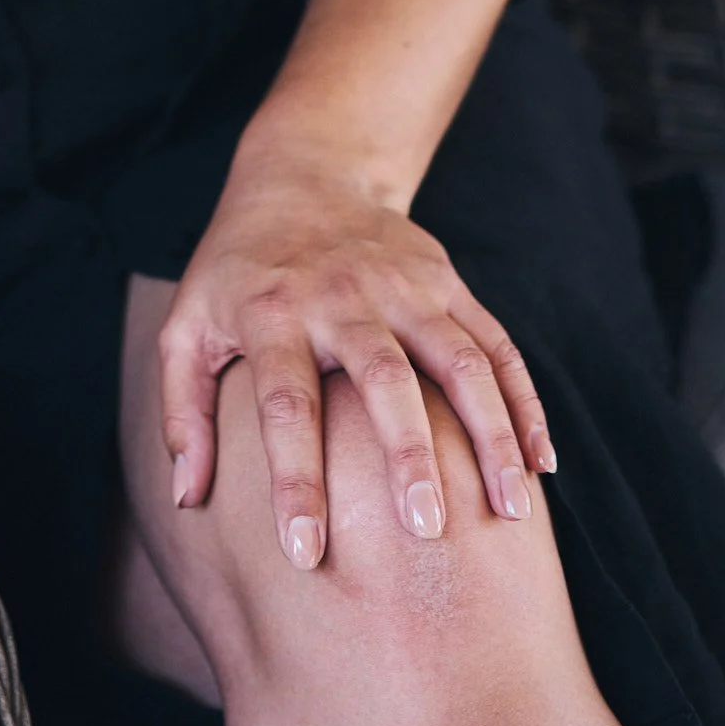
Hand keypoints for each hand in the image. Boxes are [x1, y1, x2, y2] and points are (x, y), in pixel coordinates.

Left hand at [159, 147, 555, 569]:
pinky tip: (542, 461)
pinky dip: (525, 401)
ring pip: (459, 360)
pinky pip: (496, 343)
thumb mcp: (189, 326)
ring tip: (510, 510)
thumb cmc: (238, 272)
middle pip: (382, 378)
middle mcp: (342, 297)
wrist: (302, 174)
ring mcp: (402, 285)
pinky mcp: (446, 280)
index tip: (306, 552)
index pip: (284, 403)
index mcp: (271, 312)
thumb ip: (182, 412)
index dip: (294, 479)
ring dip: (491, 434)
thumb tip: (186, 499)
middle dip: (407, 454)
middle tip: (426, 530)